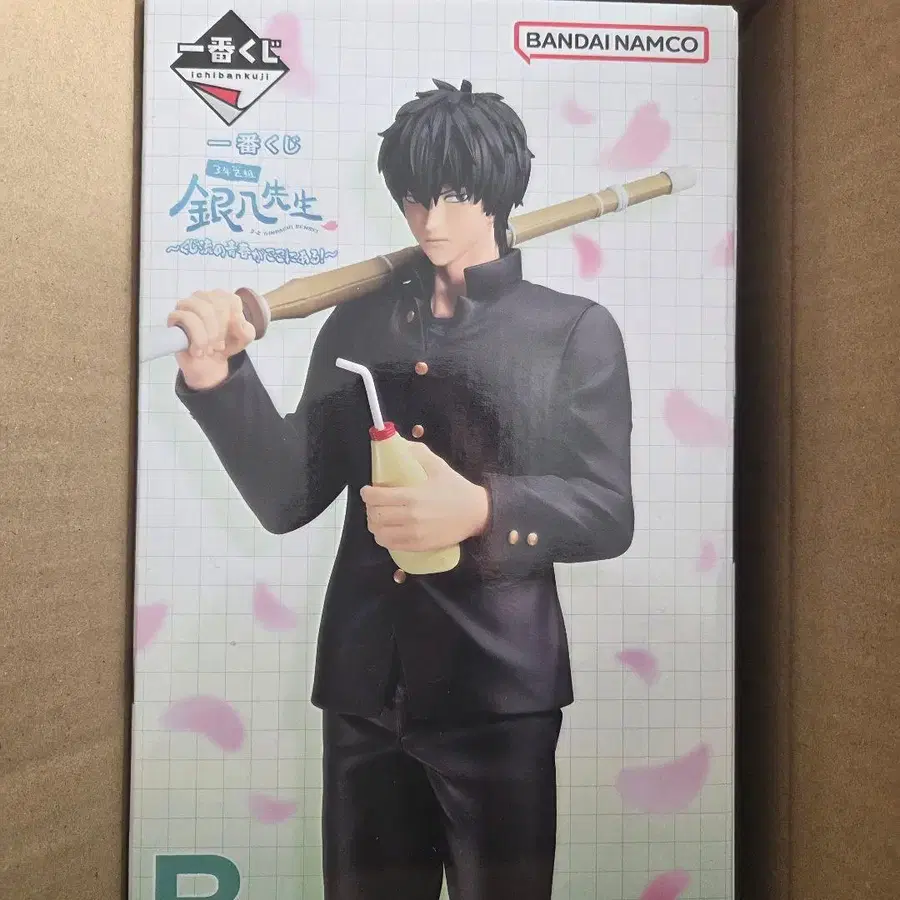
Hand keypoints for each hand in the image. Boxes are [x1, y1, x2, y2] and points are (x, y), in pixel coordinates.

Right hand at [167, 289, 256, 389]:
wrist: (209, 362)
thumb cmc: (226, 344)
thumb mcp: (244, 339)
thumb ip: (246, 330)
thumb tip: (236, 318)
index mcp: (224, 298)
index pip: (230, 301)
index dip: (232, 323)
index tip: (232, 336)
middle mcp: (205, 296)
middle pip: (216, 306)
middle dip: (219, 331)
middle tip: (219, 347)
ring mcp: (188, 304)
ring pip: (201, 310)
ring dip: (207, 335)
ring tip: (209, 350)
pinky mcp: (175, 316)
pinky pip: (185, 318)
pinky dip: (195, 337)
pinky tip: (198, 350)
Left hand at [361, 441, 489, 552]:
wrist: (477, 514)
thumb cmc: (457, 489)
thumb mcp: (438, 466)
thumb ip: (418, 453)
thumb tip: (400, 444)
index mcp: (412, 496)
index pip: (377, 498)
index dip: (367, 494)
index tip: (367, 490)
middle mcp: (410, 517)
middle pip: (375, 516)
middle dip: (370, 508)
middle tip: (373, 503)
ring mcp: (414, 534)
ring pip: (379, 533)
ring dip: (374, 524)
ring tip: (379, 517)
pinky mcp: (418, 546)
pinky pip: (391, 545)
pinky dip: (384, 537)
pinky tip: (387, 530)